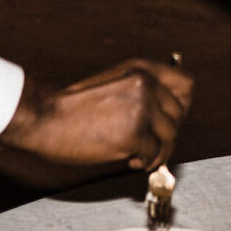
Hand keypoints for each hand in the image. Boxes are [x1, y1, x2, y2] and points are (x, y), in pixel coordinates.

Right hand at [0, 59, 192, 170]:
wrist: (45, 117)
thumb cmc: (74, 107)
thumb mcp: (114, 84)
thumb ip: (141, 93)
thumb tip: (167, 120)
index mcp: (141, 69)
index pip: (186, 84)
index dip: (180, 105)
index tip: (167, 119)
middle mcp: (146, 84)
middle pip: (179, 115)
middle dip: (166, 133)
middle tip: (148, 142)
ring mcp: (141, 107)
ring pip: (171, 137)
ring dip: (157, 151)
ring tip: (138, 153)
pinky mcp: (134, 133)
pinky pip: (155, 155)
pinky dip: (145, 162)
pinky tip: (129, 158)